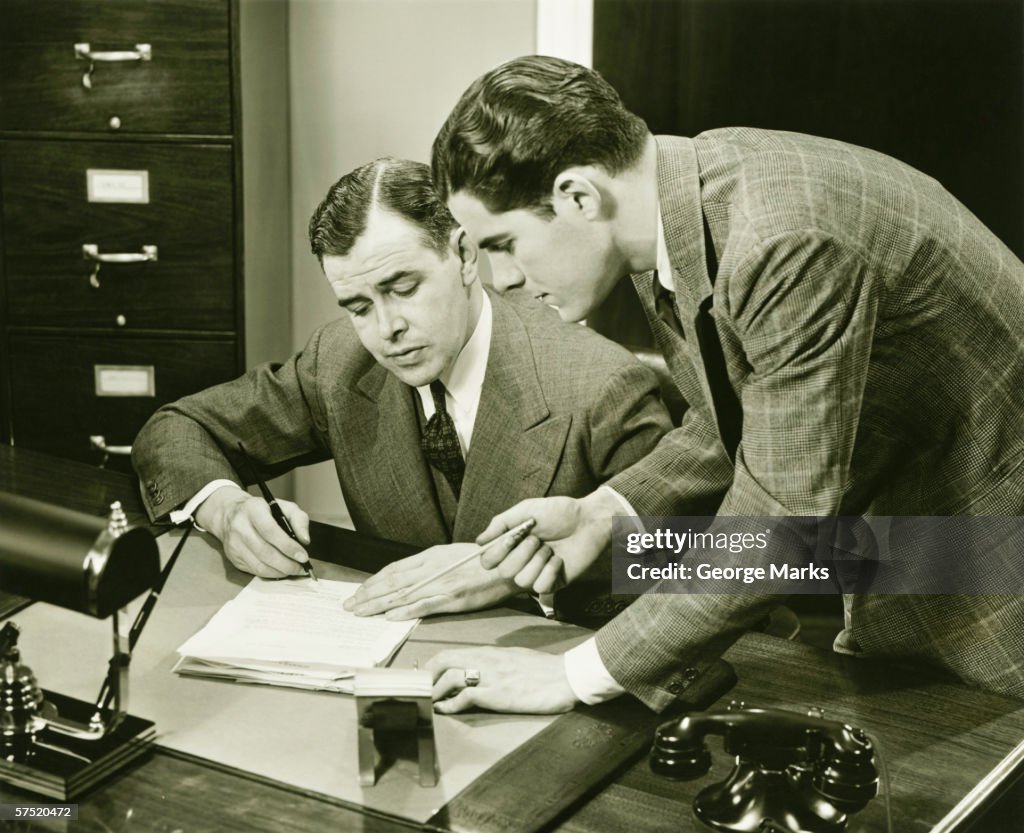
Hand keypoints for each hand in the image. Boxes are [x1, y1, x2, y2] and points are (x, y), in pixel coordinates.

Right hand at [196, 485, 310, 577]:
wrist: (230, 515)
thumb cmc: (263, 511)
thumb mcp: (284, 506)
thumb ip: (299, 520)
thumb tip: (305, 540)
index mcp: (254, 510)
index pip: (271, 531)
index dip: (288, 546)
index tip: (303, 556)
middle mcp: (240, 527)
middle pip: (265, 552)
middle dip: (287, 564)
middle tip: (302, 568)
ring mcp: (235, 545)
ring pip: (259, 566)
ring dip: (280, 571)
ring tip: (294, 570)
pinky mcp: (234, 558)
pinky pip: (254, 571)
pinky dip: (271, 574)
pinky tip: (281, 570)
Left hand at [343, 543, 519, 618]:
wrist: (510, 566)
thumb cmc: (485, 562)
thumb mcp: (454, 556)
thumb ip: (433, 565)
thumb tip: (412, 576)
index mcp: (432, 556)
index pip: (395, 569)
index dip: (373, 581)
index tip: (359, 591)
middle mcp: (433, 567)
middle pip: (392, 581)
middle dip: (367, 594)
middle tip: (349, 605)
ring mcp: (442, 583)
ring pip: (402, 594)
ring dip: (377, 605)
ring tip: (360, 613)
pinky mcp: (453, 598)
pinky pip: (423, 605)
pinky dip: (404, 611)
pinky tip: (389, 617)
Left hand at [426, 647, 577, 713]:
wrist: (565, 677)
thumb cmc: (544, 669)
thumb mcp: (515, 658)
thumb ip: (494, 662)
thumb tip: (479, 669)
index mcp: (489, 652)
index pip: (451, 653)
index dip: (431, 664)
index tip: (423, 676)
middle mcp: (485, 660)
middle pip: (444, 660)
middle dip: (426, 675)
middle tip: (419, 689)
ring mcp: (490, 676)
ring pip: (450, 677)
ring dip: (435, 691)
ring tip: (429, 702)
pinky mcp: (497, 694)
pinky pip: (465, 697)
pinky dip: (450, 705)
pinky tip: (444, 710)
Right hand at [475, 490, 620, 593]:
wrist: (589, 520)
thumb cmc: (559, 513)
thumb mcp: (526, 510)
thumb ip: (501, 523)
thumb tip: (479, 541)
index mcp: (511, 545)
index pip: (487, 561)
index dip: (495, 553)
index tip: (511, 538)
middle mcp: (520, 562)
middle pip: (504, 572)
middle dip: (522, 554)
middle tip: (537, 539)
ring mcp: (536, 574)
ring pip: (522, 581)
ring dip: (538, 561)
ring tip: (550, 549)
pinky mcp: (553, 584)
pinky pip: (541, 587)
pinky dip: (550, 571)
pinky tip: (559, 560)